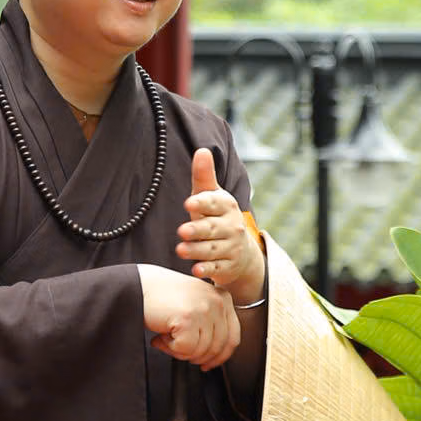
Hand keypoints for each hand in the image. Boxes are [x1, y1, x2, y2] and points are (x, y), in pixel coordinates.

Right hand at [137, 265, 241, 370]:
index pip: (232, 337)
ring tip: (165, 338)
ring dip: (179, 351)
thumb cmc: (161, 296)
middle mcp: (217, 302)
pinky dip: (169, 348)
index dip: (220, 357)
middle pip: (217, 348)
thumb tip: (216, 354)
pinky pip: (185, 350)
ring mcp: (204, 309)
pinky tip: (160, 336)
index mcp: (223, 298)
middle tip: (177, 350)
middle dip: (196, 356)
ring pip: (200, 351)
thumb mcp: (195, 303)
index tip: (208, 364)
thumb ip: (211, 322)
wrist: (136, 285)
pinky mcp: (188, 319)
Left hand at [177, 147, 266, 303]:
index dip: (202, 203)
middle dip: (198, 230)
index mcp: (226, 205)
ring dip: (197, 250)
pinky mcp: (228, 266)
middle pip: (212, 228)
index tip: (189, 203)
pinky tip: (195, 270)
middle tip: (182, 231)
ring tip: (180, 250)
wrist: (241, 250)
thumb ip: (203, 177)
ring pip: (212, 249)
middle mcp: (231, 226)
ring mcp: (231, 247)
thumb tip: (202, 150)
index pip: (214, 203)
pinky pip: (216, 268)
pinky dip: (207, 269)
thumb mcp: (211, 196)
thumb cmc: (217, 217)